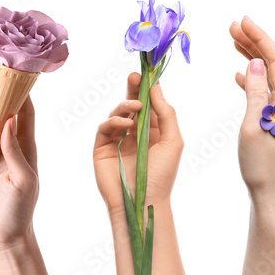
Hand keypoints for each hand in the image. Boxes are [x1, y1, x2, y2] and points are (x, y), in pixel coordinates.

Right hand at [92, 73, 182, 216]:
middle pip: (131, 104)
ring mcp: (117, 140)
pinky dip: (114, 121)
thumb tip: (155, 88)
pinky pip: (105, 127)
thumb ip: (166, 113)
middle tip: (134, 76)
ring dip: (125, 106)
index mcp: (154, 131)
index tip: (147, 73)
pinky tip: (126, 125)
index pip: (149, 104)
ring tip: (134, 107)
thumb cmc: (162, 175)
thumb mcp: (173, 141)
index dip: (147, 88)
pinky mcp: (102, 147)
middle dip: (132, 89)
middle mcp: (135, 133)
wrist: (143, 200)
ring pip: (117, 113)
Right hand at [229, 17, 274, 201]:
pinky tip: (240, 75)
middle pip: (273, 65)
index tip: (242, 21)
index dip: (259, 38)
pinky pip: (266, 92)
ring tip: (234, 42)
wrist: (273, 195)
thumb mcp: (253, 126)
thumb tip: (254, 63)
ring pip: (269, 77)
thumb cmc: (261, 166)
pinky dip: (252, 80)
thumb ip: (254, 93)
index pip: (274, 61)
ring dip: (252, 58)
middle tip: (232, 26)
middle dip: (254, 43)